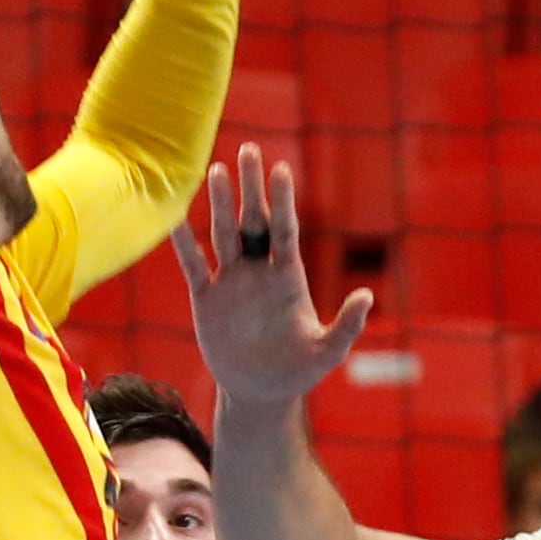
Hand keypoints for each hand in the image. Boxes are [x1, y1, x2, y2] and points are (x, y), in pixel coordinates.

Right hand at [173, 145, 371, 409]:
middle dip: (251, 187)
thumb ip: (346, 325)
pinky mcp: (207, 296)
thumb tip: (367, 295)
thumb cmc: (299, 370)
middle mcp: (260, 271)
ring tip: (214, 169)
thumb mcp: (328, 351)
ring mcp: (232, 280)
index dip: (284, 201)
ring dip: (219, 203)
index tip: (282, 169)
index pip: (286, 229)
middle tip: (248, 148)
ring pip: (224, 233)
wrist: (262, 391)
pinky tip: (173, 215)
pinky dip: (183, 241)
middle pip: (254, 220)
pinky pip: (193, 263)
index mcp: (290, 277)